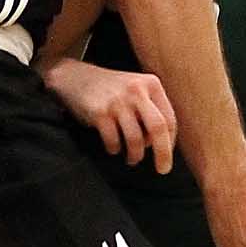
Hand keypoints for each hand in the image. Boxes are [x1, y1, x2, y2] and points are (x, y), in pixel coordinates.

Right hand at [41, 59, 175, 171]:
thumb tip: (163, 143)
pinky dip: (115, 149)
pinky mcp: (100, 112)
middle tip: (163, 169)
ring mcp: (117, 101)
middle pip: (158, 128)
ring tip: (132, 158)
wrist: (74, 77)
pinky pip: (114, 141)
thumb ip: (151, 108)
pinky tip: (113, 148)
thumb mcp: (136, 88)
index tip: (167, 156)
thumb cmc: (110, 89)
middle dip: (163, 153)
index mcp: (151, 84)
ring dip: (135, 154)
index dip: (170, 141)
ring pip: (135, 139)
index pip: (169, 118)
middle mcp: (136, 90)